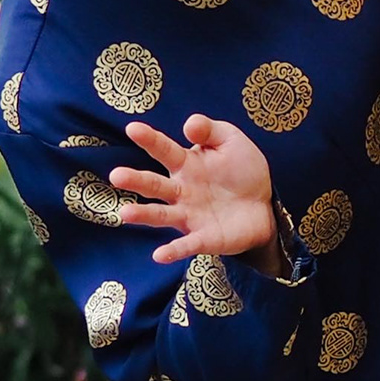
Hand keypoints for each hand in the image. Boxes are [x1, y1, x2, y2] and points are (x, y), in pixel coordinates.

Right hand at [112, 117, 277, 269]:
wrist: (263, 206)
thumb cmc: (241, 171)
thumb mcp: (231, 142)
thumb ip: (210, 130)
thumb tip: (189, 125)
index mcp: (185, 164)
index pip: (164, 149)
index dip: (149, 139)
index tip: (132, 128)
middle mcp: (181, 191)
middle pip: (154, 185)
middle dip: (135, 180)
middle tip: (116, 175)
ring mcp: (189, 215)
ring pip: (162, 215)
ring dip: (143, 214)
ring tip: (125, 213)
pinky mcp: (204, 238)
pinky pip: (187, 245)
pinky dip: (173, 250)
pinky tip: (160, 255)